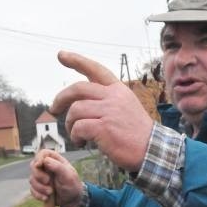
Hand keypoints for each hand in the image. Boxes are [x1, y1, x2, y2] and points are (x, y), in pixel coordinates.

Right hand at [29, 149, 83, 206]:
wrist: (72, 200)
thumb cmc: (73, 186)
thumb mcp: (69, 176)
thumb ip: (58, 167)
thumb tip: (45, 160)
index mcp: (56, 161)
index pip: (43, 153)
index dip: (38, 158)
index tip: (38, 165)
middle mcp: (47, 167)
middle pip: (33, 165)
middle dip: (38, 175)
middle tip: (47, 181)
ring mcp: (42, 177)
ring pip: (32, 179)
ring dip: (40, 187)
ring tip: (50, 192)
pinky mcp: (39, 187)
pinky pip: (32, 190)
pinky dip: (38, 194)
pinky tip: (46, 198)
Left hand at [50, 51, 153, 171]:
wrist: (152, 150)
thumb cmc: (138, 134)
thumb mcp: (127, 108)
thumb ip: (108, 101)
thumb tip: (82, 104)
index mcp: (119, 90)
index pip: (95, 69)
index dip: (77, 61)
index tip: (61, 55)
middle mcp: (113, 97)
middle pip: (77, 89)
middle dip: (61, 98)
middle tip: (54, 109)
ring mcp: (108, 111)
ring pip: (75, 110)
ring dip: (70, 124)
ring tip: (76, 135)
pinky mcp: (103, 128)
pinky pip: (78, 127)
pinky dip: (75, 136)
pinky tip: (82, 142)